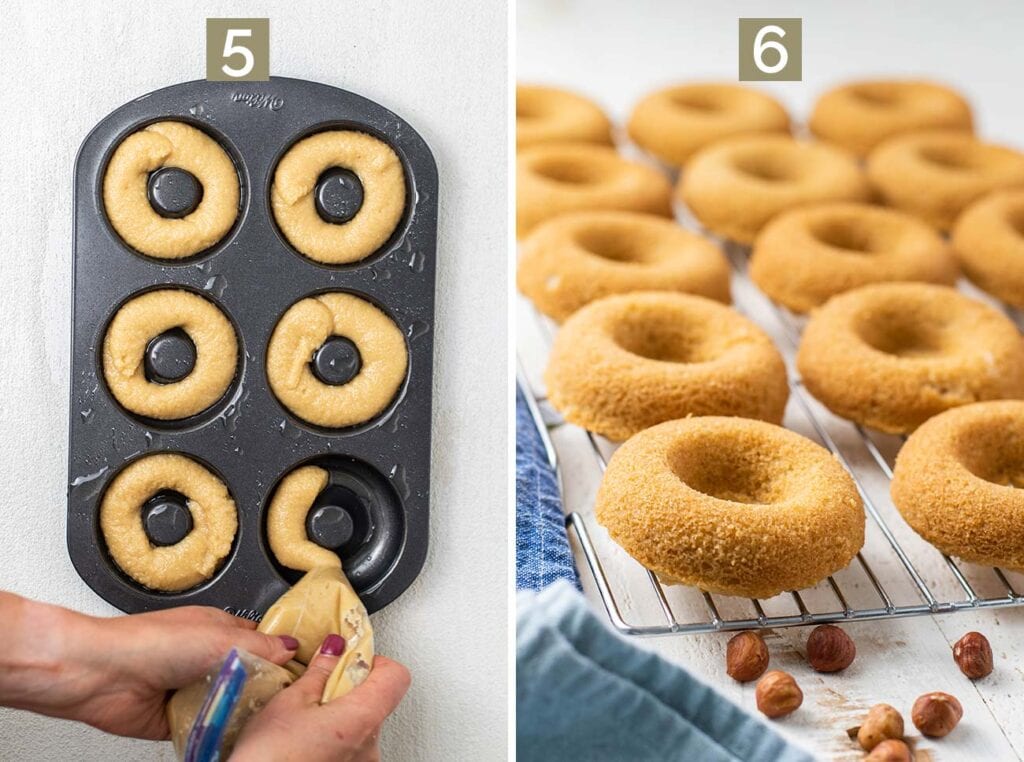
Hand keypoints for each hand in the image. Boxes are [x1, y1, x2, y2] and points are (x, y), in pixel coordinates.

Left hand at [0, 593, 298, 739]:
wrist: (99, 675)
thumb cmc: (149, 642)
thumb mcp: (216, 637)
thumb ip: (258, 645)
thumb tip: (291, 648)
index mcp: (219, 629)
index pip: (262, 641)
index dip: (283, 654)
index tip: (304, 670)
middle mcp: (206, 657)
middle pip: (249, 675)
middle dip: (265, 688)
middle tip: (286, 701)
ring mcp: (192, 688)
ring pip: (231, 703)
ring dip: (241, 711)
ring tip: (262, 719)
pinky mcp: (179, 717)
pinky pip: (209, 726)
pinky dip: (219, 731)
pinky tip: (232, 732)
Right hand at [232, 638, 409, 761]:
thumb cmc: (268, 759)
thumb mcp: (289, 702)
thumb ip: (319, 672)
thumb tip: (333, 650)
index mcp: (362, 718)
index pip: (396, 676)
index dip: (373, 662)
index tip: (351, 659)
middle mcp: (370, 746)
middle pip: (377, 701)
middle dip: (350, 690)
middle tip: (320, 689)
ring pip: (362, 726)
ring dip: (340, 717)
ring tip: (306, 720)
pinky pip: (352, 748)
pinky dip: (335, 739)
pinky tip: (307, 741)